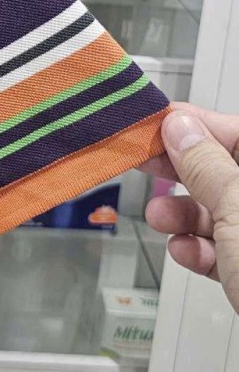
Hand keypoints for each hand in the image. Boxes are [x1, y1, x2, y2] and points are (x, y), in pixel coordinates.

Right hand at [141, 103, 238, 313]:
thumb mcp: (237, 208)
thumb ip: (204, 163)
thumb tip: (180, 127)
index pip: (236, 130)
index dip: (194, 124)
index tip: (156, 125)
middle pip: (224, 169)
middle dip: (182, 170)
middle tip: (145, 162)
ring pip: (221, 210)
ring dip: (183, 214)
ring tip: (159, 216)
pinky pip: (224, 247)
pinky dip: (200, 248)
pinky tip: (186, 251)